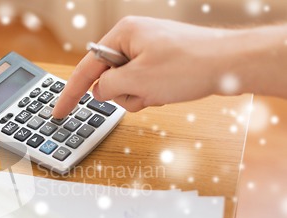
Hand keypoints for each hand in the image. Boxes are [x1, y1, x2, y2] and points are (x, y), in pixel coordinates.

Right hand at [53, 16, 241, 116]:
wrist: (230, 64)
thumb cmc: (189, 65)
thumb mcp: (138, 80)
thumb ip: (108, 87)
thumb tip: (99, 91)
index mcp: (122, 34)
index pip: (86, 68)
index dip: (70, 94)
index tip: (58, 112)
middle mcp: (133, 39)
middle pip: (108, 78)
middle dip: (124, 93)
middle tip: (144, 92)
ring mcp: (147, 50)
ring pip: (126, 85)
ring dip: (139, 95)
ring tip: (160, 90)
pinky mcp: (160, 61)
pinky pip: (143, 84)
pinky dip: (151, 93)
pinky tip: (167, 90)